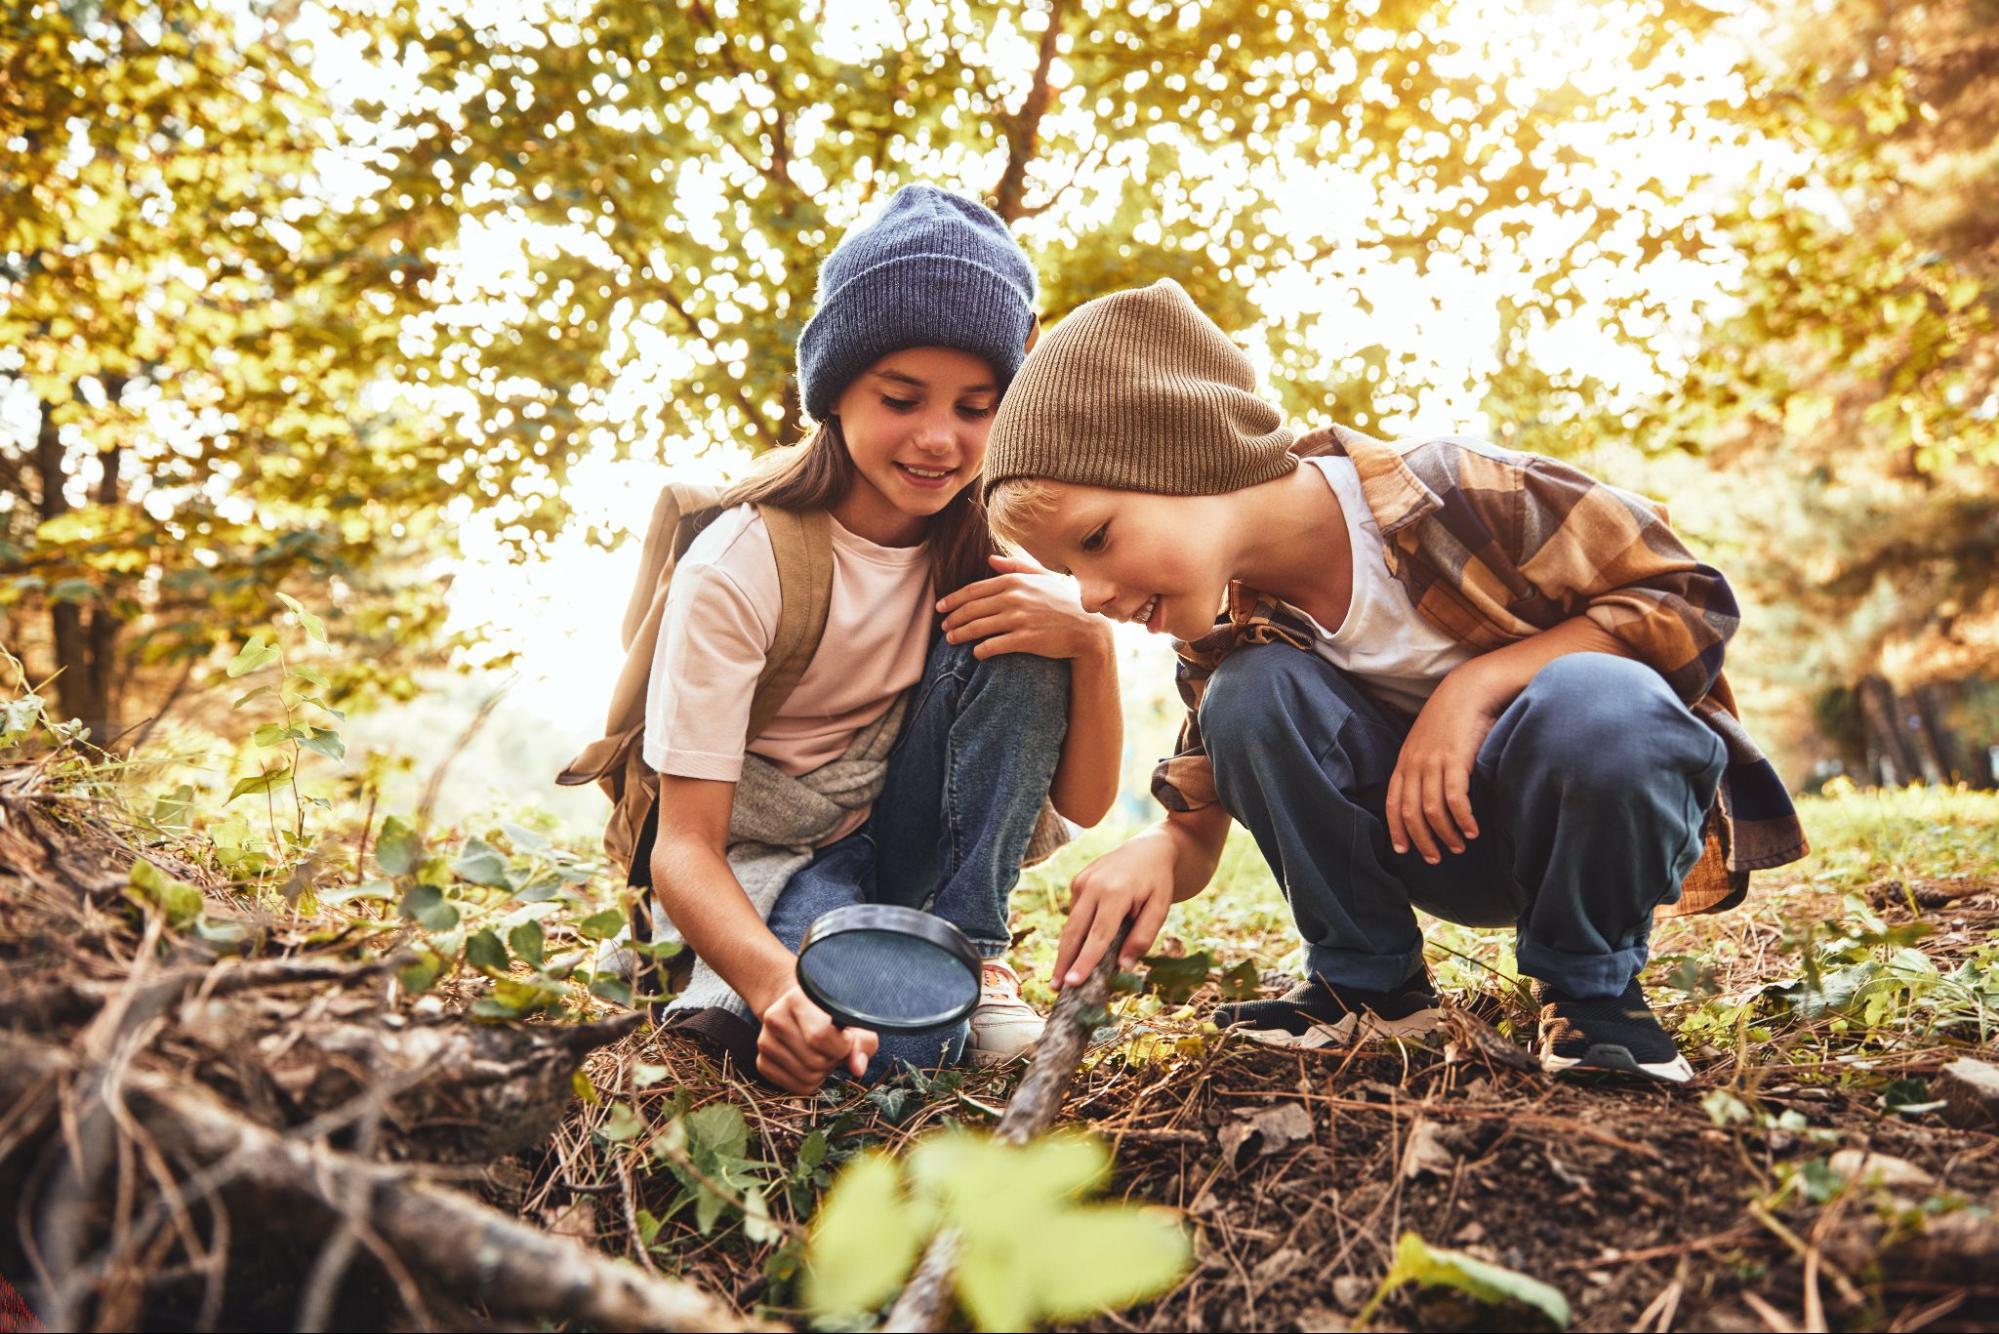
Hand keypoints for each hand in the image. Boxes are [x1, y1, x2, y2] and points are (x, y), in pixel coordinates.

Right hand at [756, 984, 876, 1093]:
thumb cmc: (832, 1015)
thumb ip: (863, 1042)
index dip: (842, 1045)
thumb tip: (857, 1068)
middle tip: (834, 1046)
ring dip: (824, 1072)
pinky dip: (812, 1082)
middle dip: (834, 1060)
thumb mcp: (853, 1020)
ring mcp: (764, 1041)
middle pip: (816, 1061)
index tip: (847, 1038)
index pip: (820, 1036)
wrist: (799, 1011)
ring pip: (807, 1077)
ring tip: (822, 1052)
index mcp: (796, 999)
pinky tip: (811, 1062)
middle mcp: (774, 1018)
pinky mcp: (762, 1062)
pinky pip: (798, 1088)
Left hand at [937, 554, 1112, 660]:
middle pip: (972, 609)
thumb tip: (989, 559)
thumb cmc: (1063, 603)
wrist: (1087, 629)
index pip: (974, 590)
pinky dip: (980, 650)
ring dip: (960, 634)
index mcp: (1015, 581)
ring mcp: (1020, 619)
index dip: (953, 600)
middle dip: (953, 618)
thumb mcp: (1042, 578)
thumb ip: (1014, 567)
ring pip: (978, 627)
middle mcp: (1014, 598)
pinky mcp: (1025, 639)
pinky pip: (994, 645)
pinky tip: (975, 653)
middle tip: (943, 627)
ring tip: (951, 640)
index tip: (941, 607)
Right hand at [1052, 836, 1176, 989]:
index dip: (1085, 962)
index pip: (1098, 935)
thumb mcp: (1160, 908)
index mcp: (1115, 892)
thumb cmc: (1157, 882)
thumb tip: (1123, 966)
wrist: (1149, 849)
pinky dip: (1076, 933)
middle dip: (1064, 962)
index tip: (1073, 983)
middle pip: (1074, 932)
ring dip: (1065, 951)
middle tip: (1055, 988)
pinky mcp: (1077, 881)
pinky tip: (1079, 949)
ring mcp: (1081, 881)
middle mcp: (1093, 885)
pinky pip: (1075, 913)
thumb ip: (1143, 937)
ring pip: (1070, 924)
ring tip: (1059, 978)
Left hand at [1385, 672, 1503, 864]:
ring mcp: (1433, 762)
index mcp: (1405, 762)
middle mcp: (1414, 764)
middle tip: (1435, 858)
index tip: (1403, 850)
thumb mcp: (1428, 743)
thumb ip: (1424, 766)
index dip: (1396, 829)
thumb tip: (1429, 794)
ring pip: (1431, 810)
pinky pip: (1455, 799)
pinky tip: (1473, 831)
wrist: (1469, 690)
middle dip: (1421, 840)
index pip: (1392, 803)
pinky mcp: (1455, 760)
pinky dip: (1462, 819)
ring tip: (1459, 847)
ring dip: (1445, 834)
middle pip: (1410, 812)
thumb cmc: (1452, 718)